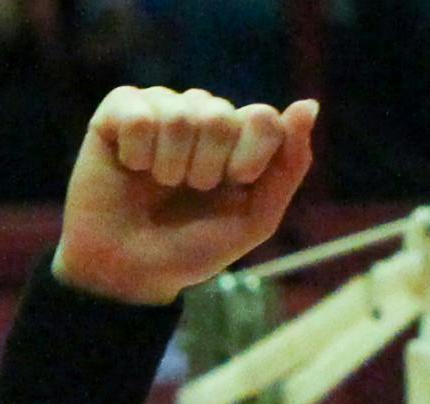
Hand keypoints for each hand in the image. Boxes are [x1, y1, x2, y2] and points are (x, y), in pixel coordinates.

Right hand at [53, 87, 316, 306]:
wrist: (131, 271)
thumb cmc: (193, 248)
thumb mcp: (254, 219)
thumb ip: (289, 166)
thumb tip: (308, 105)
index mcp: (240, 139)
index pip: (263, 119)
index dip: (249, 159)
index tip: (234, 186)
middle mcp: (203, 115)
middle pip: (221, 116)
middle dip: (206, 168)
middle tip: (190, 192)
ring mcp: (163, 107)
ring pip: (180, 115)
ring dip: (170, 166)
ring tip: (159, 184)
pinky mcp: (121, 108)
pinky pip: (140, 116)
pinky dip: (137, 154)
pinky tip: (131, 167)